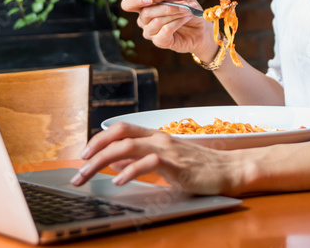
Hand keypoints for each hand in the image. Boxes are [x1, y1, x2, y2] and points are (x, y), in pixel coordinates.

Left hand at [70, 122, 244, 195]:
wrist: (231, 170)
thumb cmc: (200, 168)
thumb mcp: (165, 162)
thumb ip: (140, 161)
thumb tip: (114, 163)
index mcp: (155, 136)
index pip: (120, 129)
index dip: (98, 139)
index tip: (84, 154)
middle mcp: (158, 138)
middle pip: (118, 137)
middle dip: (93, 152)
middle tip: (78, 170)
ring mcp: (167, 149)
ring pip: (127, 147)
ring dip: (102, 162)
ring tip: (87, 175)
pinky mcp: (177, 165)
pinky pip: (148, 163)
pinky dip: (129, 171)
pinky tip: (117, 181)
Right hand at [120, 0, 214, 56]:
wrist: (202, 27)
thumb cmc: (188, 10)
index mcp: (145, 7)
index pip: (128, 4)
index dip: (135, 1)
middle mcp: (144, 21)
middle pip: (146, 12)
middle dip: (166, 7)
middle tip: (184, 5)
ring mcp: (151, 33)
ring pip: (156, 21)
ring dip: (174, 14)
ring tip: (187, 11)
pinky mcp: (160, 42)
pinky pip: (165, 31)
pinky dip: (177, 22)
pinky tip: (185, 18)